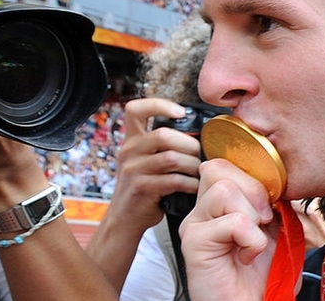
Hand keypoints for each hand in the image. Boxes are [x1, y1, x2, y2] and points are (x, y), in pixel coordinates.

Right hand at [85, 97, 201, 290]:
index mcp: (131, 140)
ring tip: (199, 172)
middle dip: (189, 144)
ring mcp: (132, 170)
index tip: (180, 112)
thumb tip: (198, 137)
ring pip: (171, 158)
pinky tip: (194, 187)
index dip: (159, 105)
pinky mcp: (141, 189)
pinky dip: (190, 183)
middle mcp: (128, 151)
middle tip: (200, 155)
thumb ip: (162, 147)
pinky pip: (173, 180)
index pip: (135, 109)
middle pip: (163, 134)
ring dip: (192, 165)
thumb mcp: (145, 162)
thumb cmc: (143, 189)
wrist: (124, 220)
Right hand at [179, 158, 278, 300]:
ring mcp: (195, 223)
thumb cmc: (260, 275)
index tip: (270, 201)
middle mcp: (202, 208)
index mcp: (218, 201)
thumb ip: (269, 201)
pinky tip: (247, 255)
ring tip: (253, 239)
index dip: (252, 175)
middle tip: (264, 219)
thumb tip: (276, 180)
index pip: (225, 162)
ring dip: (251, 215)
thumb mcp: (274, 229)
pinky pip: (232, 221)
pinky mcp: (194, 241)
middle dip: (253, 190)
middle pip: (219, 167)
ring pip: (224, 189)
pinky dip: (251, 239)